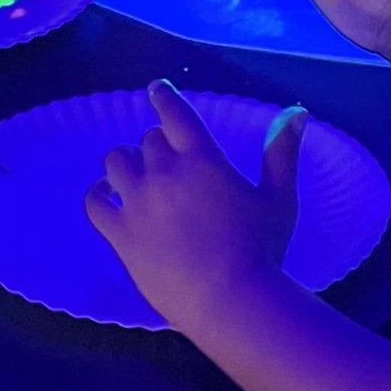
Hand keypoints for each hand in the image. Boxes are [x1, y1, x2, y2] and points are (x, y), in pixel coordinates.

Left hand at [86, 80, 306, 330]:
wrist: (230, 301)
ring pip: (116, 162)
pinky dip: (97, 193)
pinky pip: (94, 202)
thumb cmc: (261, 250)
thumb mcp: (279, 198)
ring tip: (135, 173)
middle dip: (157, 145)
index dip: (163, 96)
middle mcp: (164, 173)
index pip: (173, 113)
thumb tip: (297, 111)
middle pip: (147, 141)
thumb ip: (281, 152)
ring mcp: (138, 203)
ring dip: (126, 162)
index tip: (156, 89)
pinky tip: (106, 195)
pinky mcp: (120, 234)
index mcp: (202, 159)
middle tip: (169, 162)